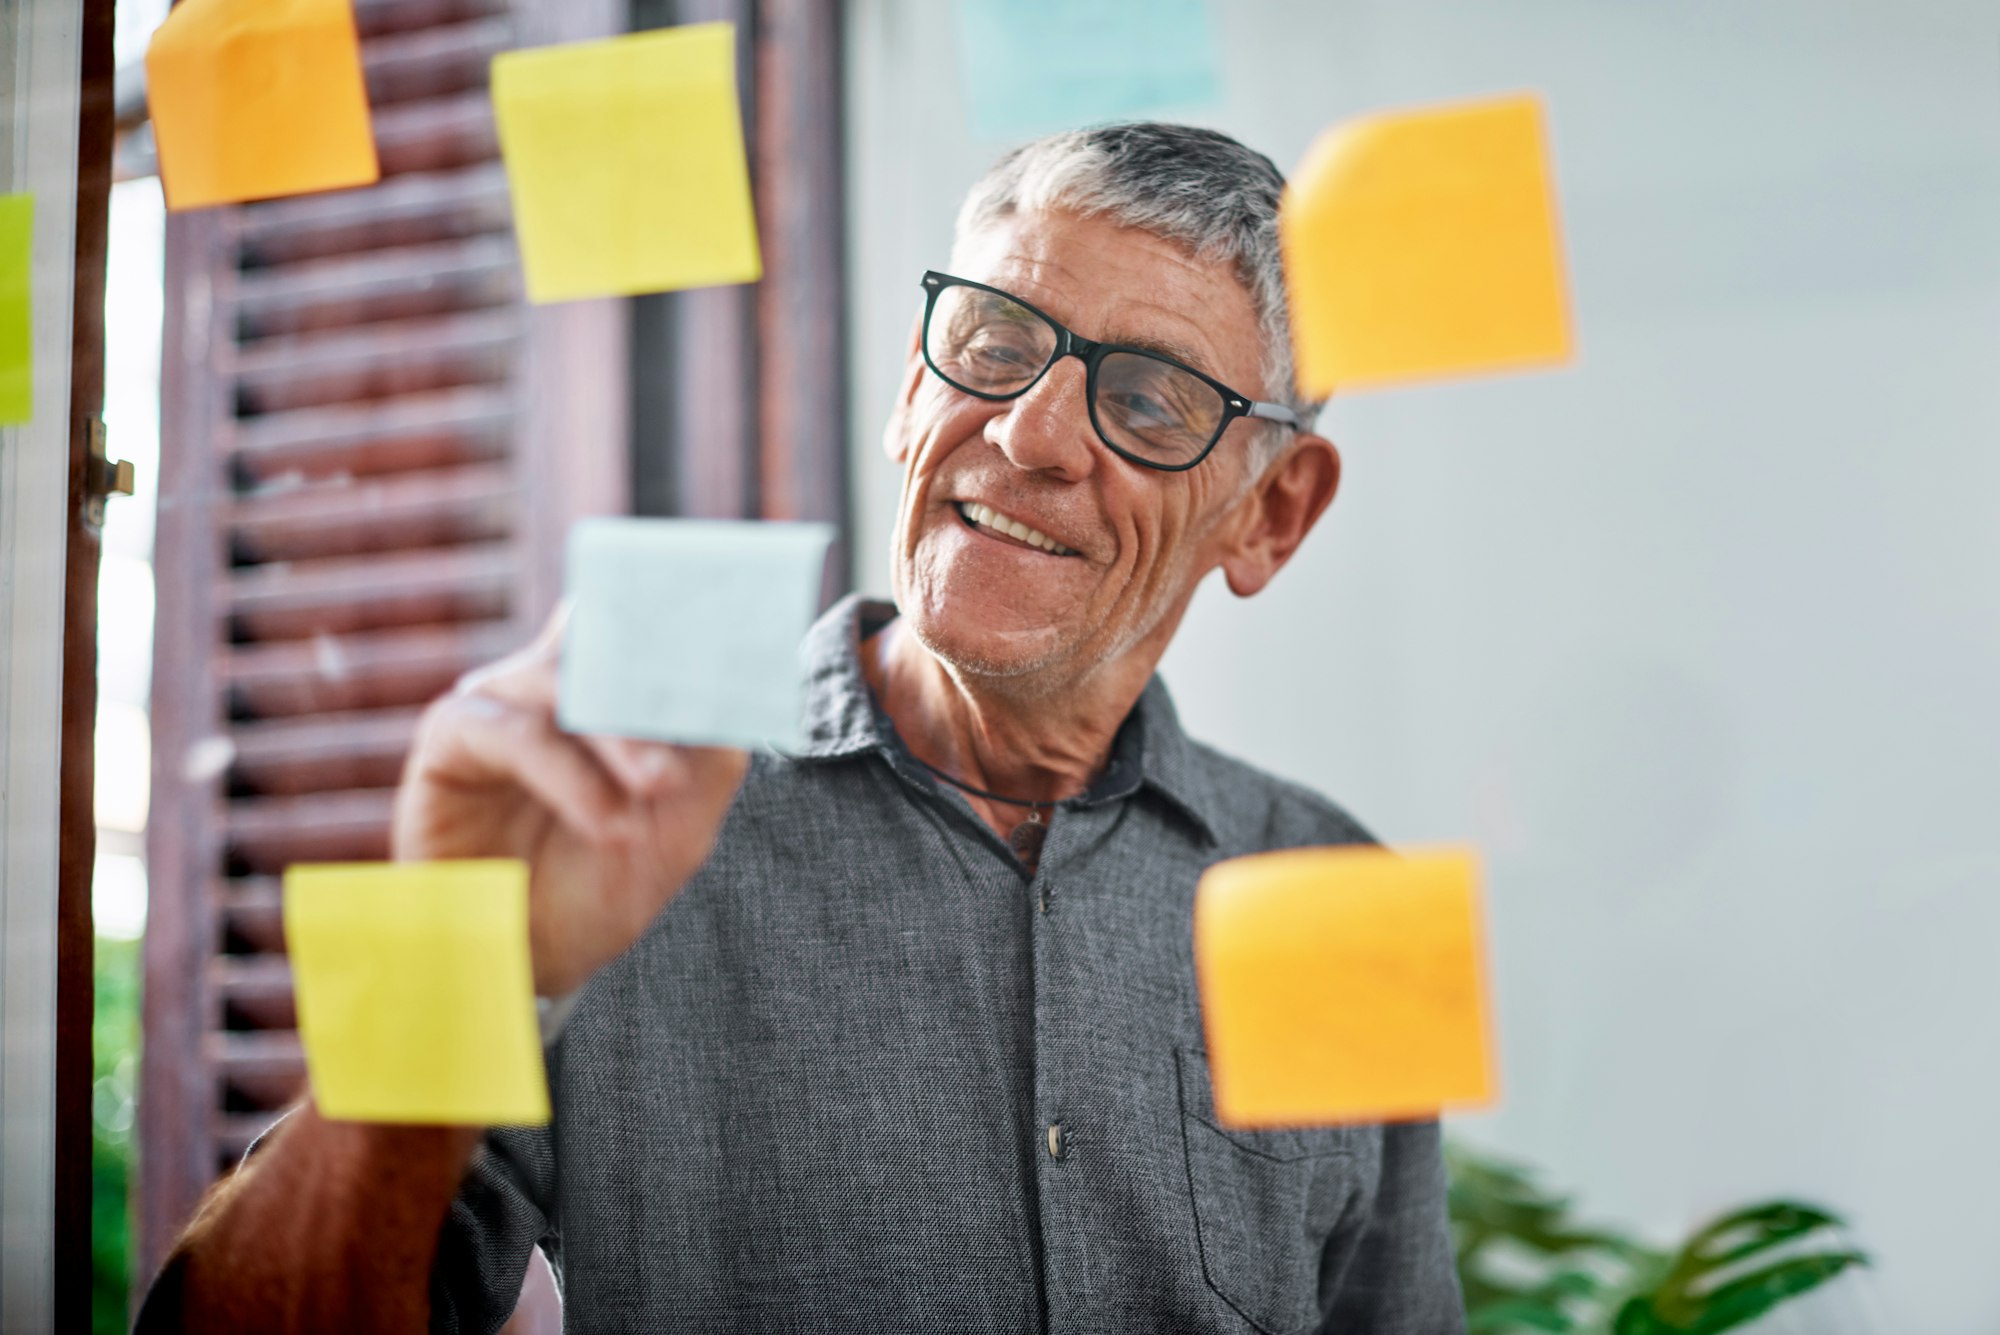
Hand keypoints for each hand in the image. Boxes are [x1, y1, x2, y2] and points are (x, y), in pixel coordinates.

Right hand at [391, 610, 748, 996]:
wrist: (530, 957)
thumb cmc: (602, 884)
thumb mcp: (679, 827)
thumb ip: (709, 759)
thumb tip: (728, 698)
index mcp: (610, 691)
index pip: (650, 629)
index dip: (689, 629)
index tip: (739, 641)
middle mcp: (554, 682)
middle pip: (611, 644)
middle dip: (662, 682)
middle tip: (705, 719)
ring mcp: (502, 700)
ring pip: (567, 683)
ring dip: (622, 739)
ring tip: (659, 788)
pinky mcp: (452, 734)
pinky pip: (516, 734)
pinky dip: (571, 778)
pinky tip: (608, 824)